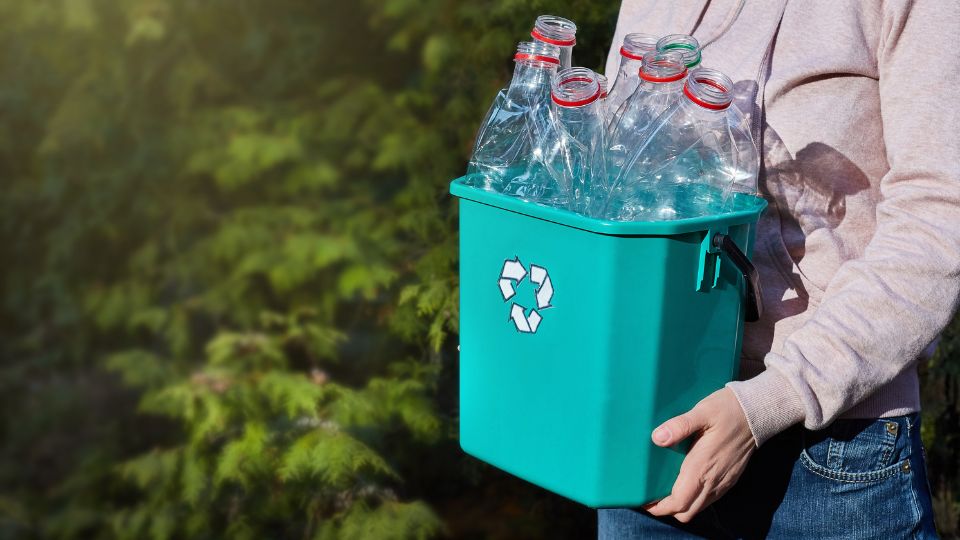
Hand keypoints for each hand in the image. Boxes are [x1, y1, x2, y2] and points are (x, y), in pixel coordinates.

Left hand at [643, 387, 755, 522]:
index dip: (660, 507)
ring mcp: (723, 482)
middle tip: (652, 497)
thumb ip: (680, 426)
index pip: (679, 502)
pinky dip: (695, 499)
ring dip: (681, 505)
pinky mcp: (730, 479)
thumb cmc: (727, 410)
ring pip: (698, 508)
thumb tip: (657, 438)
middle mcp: (713, 480)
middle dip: (667, 510)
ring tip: (665, 491)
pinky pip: (710, 500)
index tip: (645, 501)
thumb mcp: (702, 412)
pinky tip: (686, 484)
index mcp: (702, 467)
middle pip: (686, 512)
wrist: (758, 413)